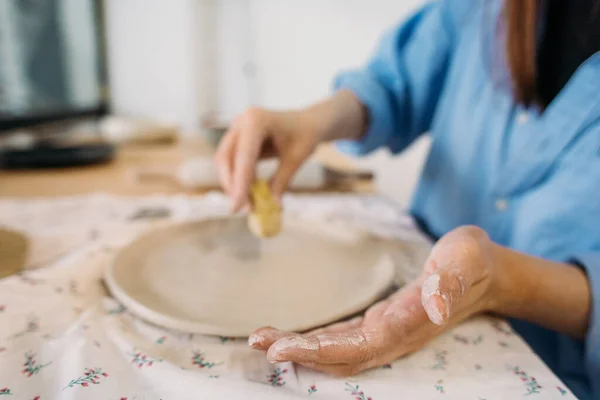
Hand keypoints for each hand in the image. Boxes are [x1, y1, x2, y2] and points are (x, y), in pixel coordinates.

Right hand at [215, 91, 366, 211]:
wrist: (308, 122)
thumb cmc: (306, 136)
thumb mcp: (296, 159)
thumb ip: (281, 181)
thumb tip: (271, 206)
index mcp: (257, 120)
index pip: (244, 156)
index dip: (239, 183)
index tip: (237, 207)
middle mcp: (242, 122)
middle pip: (226, 158)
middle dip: (232, 185)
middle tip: (242, 209)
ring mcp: (237, 129)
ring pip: (225, 161)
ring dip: (233, 184)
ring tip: (249, 205)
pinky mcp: (237, 139)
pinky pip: (231, 162)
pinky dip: (238, 179)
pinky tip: (249, 194)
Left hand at [248, 226, 506, 375]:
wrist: (486, 275)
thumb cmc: (473, 262)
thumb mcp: (466, 259)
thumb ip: (449, 281)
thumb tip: (436, 304)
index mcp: (409, 322)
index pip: (358, 346)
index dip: (320, 351)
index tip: (283, 349)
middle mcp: (394, 335)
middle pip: (341, 355)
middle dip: (300, 353)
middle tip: (260, 343)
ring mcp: (387, 333)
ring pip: (339, 350)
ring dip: (302, 348)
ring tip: (266, 339)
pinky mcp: (381, 324)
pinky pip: (344, 339)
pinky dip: (316, 341)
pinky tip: (295, 337)